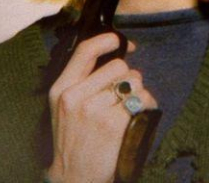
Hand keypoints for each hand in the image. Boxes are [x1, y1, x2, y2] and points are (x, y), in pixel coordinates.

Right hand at [46, 33, 156, 182]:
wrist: (74, 177)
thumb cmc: (74, 139)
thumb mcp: (64, 106)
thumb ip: (83, 80)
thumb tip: (115, 54)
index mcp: (61, 89)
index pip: (85, 50)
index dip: (107, 40)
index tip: (120, 42)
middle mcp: (75, 97)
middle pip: (118, 66)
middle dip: (128, 76)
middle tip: (124, 92)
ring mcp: (95, 111)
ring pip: (134, 82)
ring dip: (139, 92)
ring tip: (130, 107)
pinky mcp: (114, 125)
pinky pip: (143, 102)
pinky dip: (147, 106)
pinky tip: (138, 117)